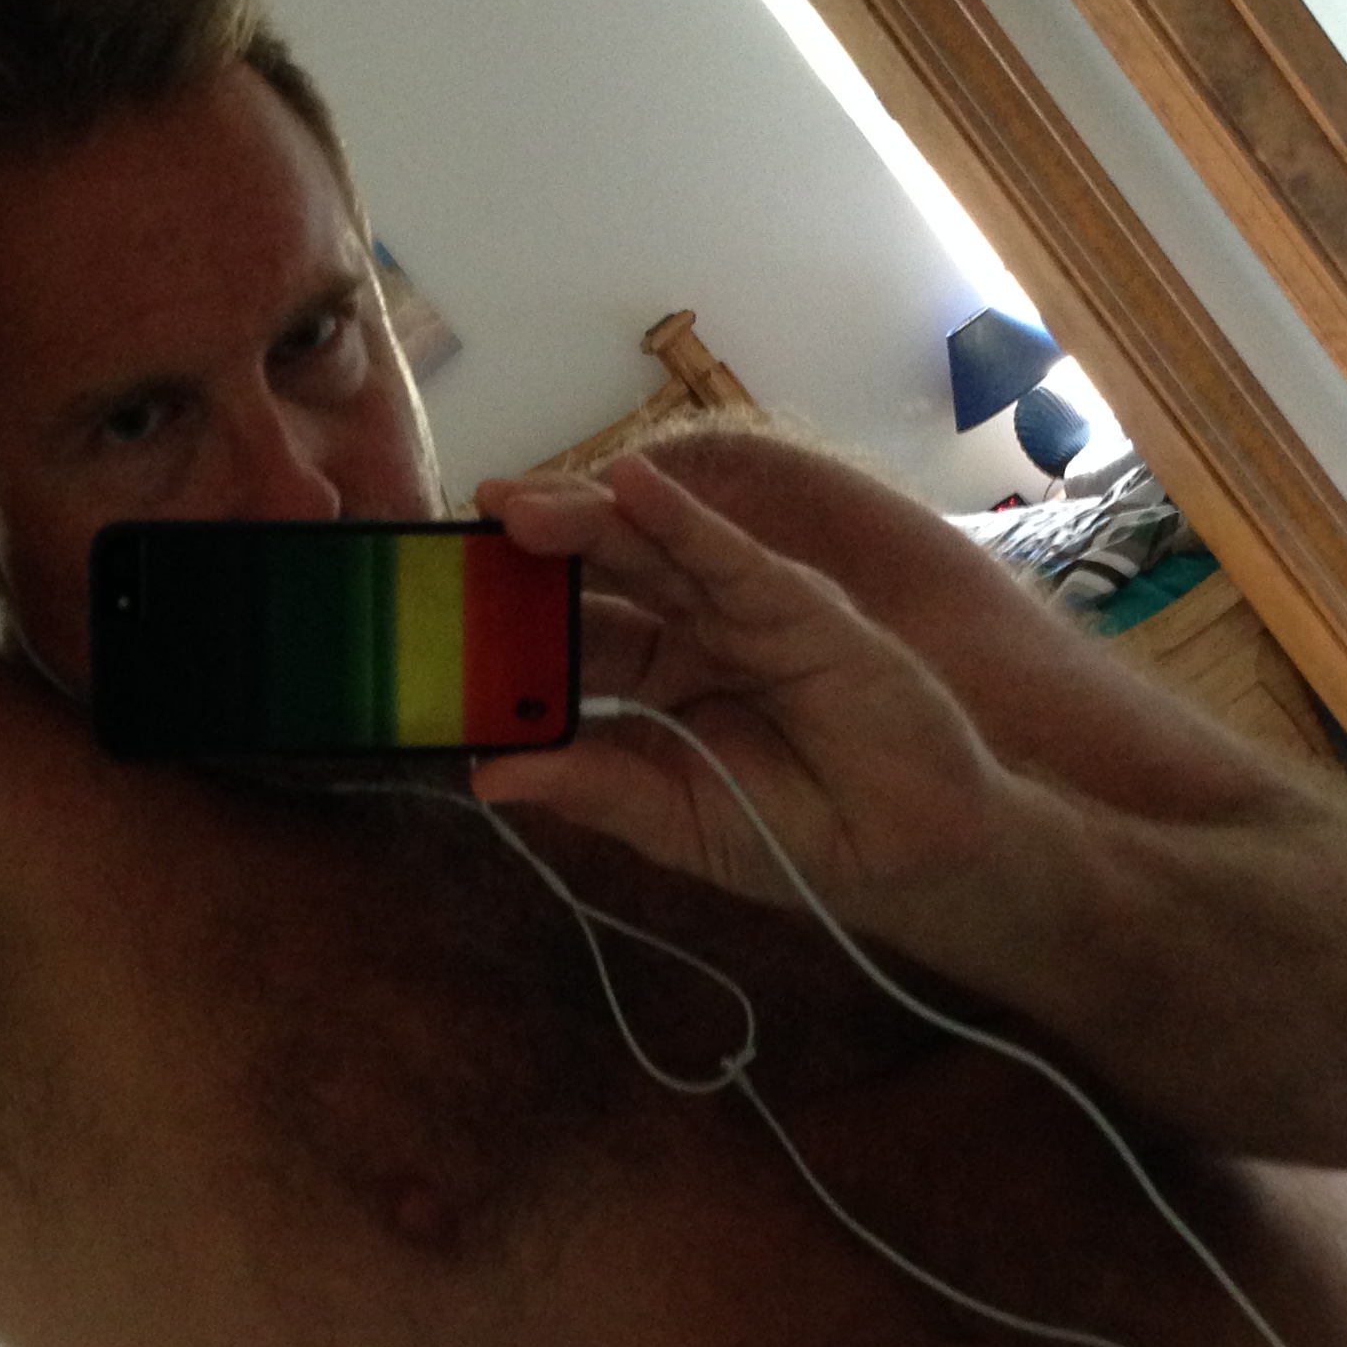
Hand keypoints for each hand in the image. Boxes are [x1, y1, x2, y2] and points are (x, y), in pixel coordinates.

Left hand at [470, 457, 1016, 935]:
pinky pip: (733, 558)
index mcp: (656, 683)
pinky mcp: (802, 608)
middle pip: (602, 577)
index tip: (436, 606)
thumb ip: (593, 790)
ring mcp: (747, 613)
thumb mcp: (677, 821)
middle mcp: (695, 634)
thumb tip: (485, 778)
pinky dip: (685, 521)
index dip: (509, 621)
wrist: (909, 856)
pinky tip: (635, 489)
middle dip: (534, 550)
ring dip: (587, 520)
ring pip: (655, 552)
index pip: (571, 638)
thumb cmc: (796, 840)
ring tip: (516, 506)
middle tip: (461, 529)